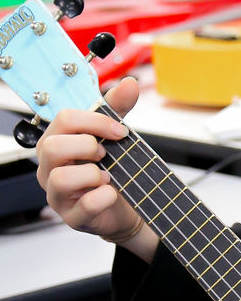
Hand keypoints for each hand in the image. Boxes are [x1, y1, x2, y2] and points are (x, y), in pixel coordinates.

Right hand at [35, 77, 158, 260]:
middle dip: (87, 145)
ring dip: (92, 173)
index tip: (118, 129)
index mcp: (58, 142)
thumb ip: (118, 108)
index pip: (63, 120)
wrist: (126, 206)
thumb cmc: (113, 168)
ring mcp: (58, 194)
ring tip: (107, 175)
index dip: (95, 121)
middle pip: (52, 146)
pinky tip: (111, 192)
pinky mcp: (73, 217)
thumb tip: (129, 83)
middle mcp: (50, 168)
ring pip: (59, 177)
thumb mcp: (114, 135)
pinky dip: (104, 196)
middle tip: (106, 153)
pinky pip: (84, 205)